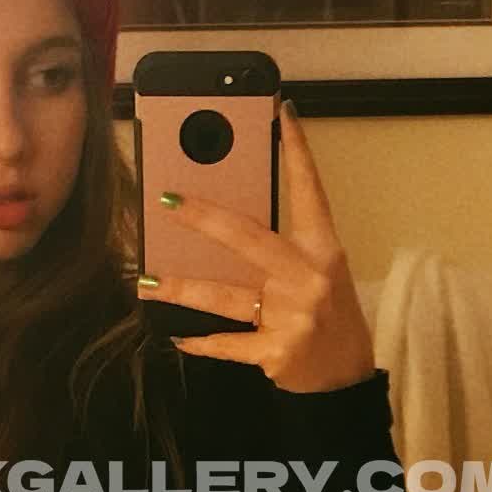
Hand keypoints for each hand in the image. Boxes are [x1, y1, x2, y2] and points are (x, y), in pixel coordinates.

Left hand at [143, 100, 376, 392]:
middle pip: (248, 237)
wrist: (345, 378)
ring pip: (225, 296)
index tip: (282, 113)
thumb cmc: (328, 317)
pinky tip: (177, 336)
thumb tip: (221, 223)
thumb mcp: (319, 273)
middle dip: (203, 218)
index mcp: (323, 249)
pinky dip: (200, 341)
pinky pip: (227, 342)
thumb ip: (282, 249)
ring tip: (147, 282)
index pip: (310, 190)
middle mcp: (309, 277)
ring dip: (181, 288)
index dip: (298, 150)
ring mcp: (293, 316)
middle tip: (167, 201)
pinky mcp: (276, 351)